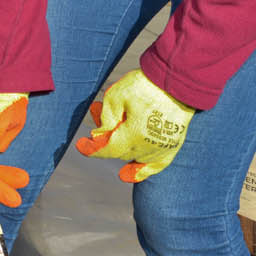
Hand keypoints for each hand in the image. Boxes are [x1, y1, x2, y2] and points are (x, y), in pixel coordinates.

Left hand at [75, 69, 195, 182]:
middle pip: (119, 151)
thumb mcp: (116, 97)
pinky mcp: (173, 145)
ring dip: (120, 146)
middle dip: (106, 137)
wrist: (175, 79)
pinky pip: (155, 166)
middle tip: (97, 114)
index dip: (92, 149)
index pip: (108, 149)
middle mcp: (149, 146)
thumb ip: (105, 119)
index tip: (81, 145)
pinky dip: (141, 171)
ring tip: (115, 124)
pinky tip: (128, 175)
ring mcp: (162, 147)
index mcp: (134, 134)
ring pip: (133, 156)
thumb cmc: (143, 85)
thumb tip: (99, 137)